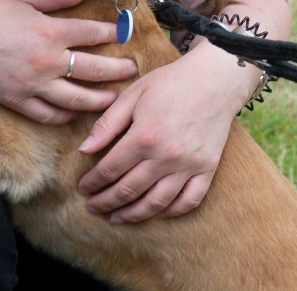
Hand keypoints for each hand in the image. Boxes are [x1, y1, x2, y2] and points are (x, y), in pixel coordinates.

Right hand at [0, 0, 137, 123]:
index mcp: (50, 31)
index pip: (93, 33)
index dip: (113, 33)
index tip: (124, 33)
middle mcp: (48, 61)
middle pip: (95, 70)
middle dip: (119, 70)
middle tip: (132, 70)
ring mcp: (34, 85)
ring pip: (77, 100)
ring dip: (100, 99)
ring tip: (114, 98)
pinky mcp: (18, 101)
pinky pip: (49, 115)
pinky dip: (66, 116)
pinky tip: (75, 113)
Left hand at [76, 41, 243, 222]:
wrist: (214, 79)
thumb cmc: (169, 83)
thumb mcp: (133, 94)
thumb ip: (108, 123)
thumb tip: (85, 149)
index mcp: (143, 136)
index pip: (111, 169)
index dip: (94, 182)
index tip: (83, 188)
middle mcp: (165, 157)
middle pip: (129, 189)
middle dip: (107, 201)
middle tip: (93, 207)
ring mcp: (188, 166)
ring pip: (156, 202)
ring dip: (133, 214)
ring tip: (117, 218)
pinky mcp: (207, 169)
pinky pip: (189, 201)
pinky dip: (172, 212)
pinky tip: (157, 213)